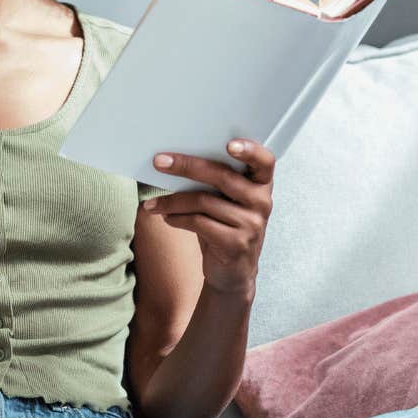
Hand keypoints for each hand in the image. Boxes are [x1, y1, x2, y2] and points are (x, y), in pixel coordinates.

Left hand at [140, 138, 274, 296]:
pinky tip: (166, 217)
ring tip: (152, 204)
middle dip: (186, 166)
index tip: (229, 144)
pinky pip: (198, 223)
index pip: (264, 161)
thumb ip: (217, 182)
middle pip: (222, 176)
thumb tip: (174, 161)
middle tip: (159, 162)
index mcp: (261, 186)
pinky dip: (177, 218)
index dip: (250, 150)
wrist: (233, 273)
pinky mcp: (235, 244)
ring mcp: (251, 224)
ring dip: (171, 201)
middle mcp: (261, 203)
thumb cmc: (225, 227)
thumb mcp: (228, 203)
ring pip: (203, 201)